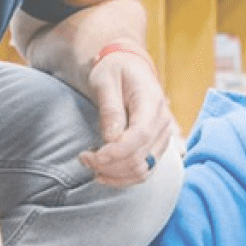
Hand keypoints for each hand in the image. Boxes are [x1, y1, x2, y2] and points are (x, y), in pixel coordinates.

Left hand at [79, 47, 175, 187]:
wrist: (129, 68)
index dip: (116, 152)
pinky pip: (144, 171)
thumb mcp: (105, 81)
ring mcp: (162, 137)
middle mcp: (163, 122)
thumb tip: (111, 139)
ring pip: (143, 170)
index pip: (140, 136)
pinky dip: (123, 178)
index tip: (91, 157)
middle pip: (140, 157)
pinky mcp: (156, 147)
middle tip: (83, 158)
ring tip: (91, 164)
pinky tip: (103, 173)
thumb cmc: (114, 71)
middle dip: (108, 165)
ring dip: (115, 175)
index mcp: (152, 102)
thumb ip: (110, 109)